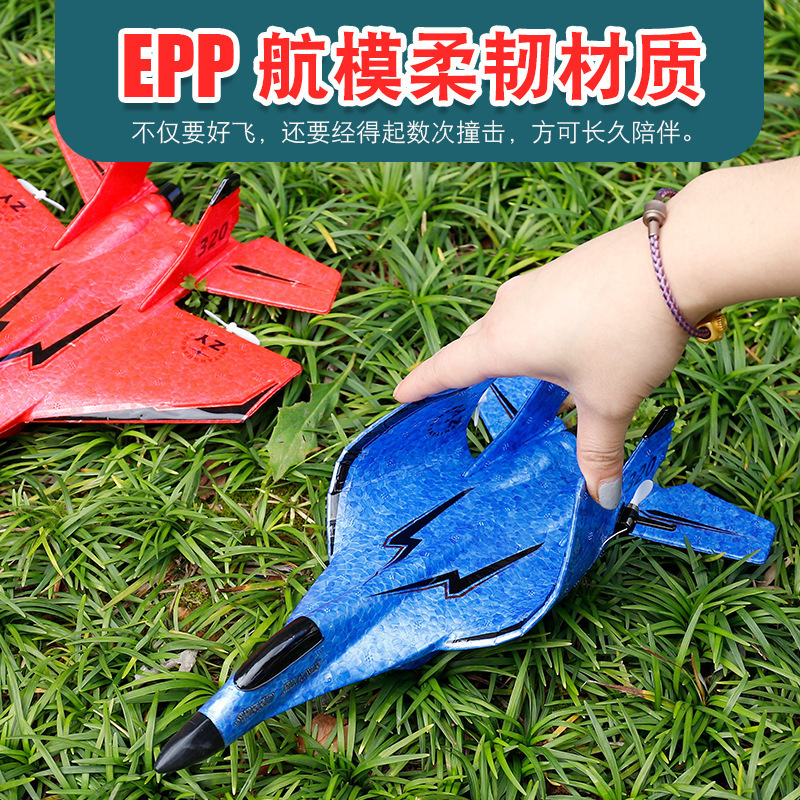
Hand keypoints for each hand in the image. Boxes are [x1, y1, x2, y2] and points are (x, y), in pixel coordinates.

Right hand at [394, 218, 689, 508]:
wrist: (674, 256)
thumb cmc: (627, 334)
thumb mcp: (609, 400)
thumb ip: (597, 449)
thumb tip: (600, 497)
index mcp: (503, 343)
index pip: (448, 368)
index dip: (421, 384)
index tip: (398, 394)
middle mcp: (508, 310)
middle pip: (472, 345)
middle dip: (460, 369)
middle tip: (448, 389)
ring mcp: (534, 284)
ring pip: (502, 324)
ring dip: (500, 349)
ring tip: (511, 373)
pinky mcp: (560, 271)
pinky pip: (529, 309)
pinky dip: (529, 331)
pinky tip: (559, 342)